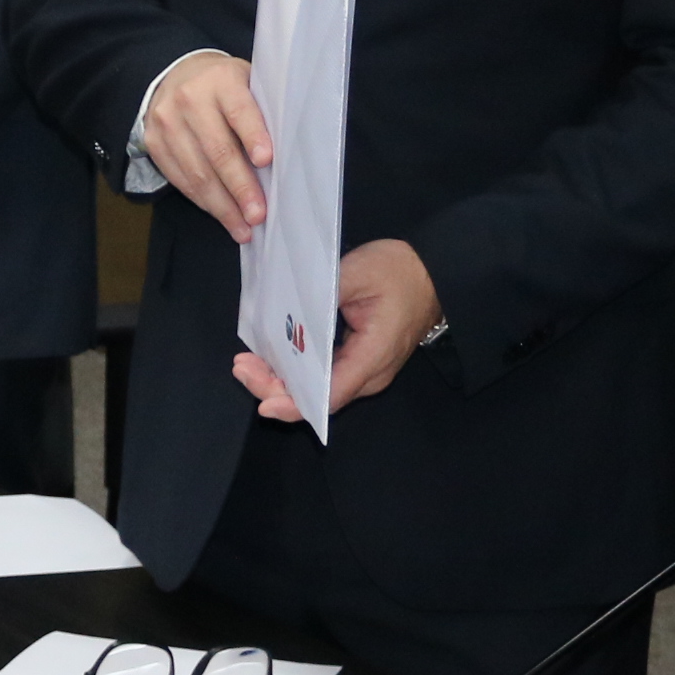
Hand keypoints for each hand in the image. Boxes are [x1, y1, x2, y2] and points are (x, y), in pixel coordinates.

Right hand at [143, 53, 273, 241]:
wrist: (176, 77)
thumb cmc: (223, 87)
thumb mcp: (246, 84)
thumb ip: (261, 112)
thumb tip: (284, 159)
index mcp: (221, 80)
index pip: (238, 110)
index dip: (253, 136)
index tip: (266, 161)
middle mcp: (190, 99)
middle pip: (217, 149)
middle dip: (240, 187)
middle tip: (257, 214)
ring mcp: (167, 122)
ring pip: (196, 172)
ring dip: (222, 205)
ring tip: (243, 227)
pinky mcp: (154, 143)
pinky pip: (180, 180)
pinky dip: (203, 201)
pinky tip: (222, 215)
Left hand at [231, 239, 439, 421]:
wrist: (431, 274)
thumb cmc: (399, 272)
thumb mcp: (357, 272)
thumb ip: (321, 294)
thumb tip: (286, 313)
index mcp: (373, 355)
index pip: (330, 394)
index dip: (294, 402)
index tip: (264, 401)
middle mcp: (369, 374)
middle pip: (318, 398)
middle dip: (276, 389)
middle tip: (242, 367)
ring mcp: (364, 372)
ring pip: (318, 390)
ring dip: (282, 381)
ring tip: (248, 364)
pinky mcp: (358, 363)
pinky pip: (323, 378)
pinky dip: (295, 372)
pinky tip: (272, 359)